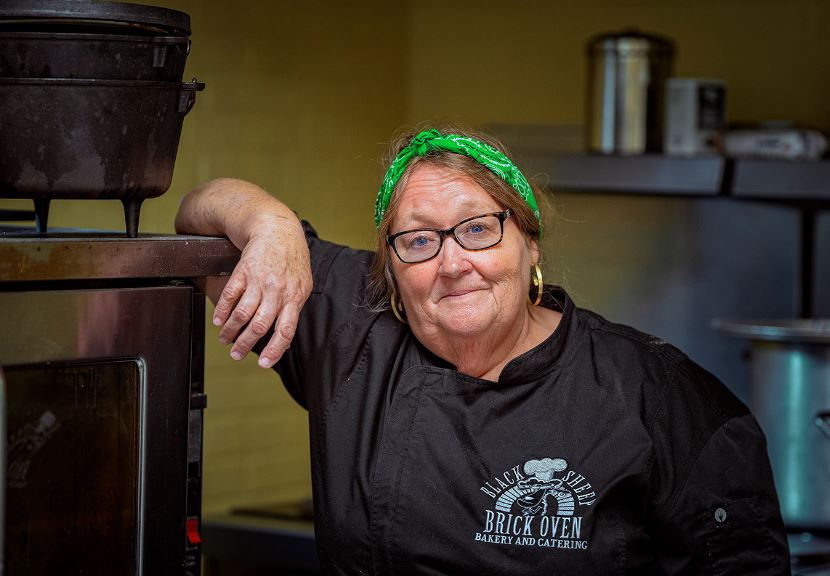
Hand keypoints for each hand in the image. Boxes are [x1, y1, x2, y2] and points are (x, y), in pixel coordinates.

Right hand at [213, 219, 311, 367]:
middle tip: (235, 354)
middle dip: (245, 344)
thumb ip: (293, 308)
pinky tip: (219, 321)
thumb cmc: (291, 260)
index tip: (263, 363)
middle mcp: (277, 291)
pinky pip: (230, 296)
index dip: (274, 349)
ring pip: (242, 313)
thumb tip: (283, 336)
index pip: (285, 330)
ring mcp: (260, 281)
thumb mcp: (302, 284)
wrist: (278, 230)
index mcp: (294, 297)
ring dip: (230, 331)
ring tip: (225, 339)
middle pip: (260, 325)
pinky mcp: (243, 271)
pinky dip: (223, 311)